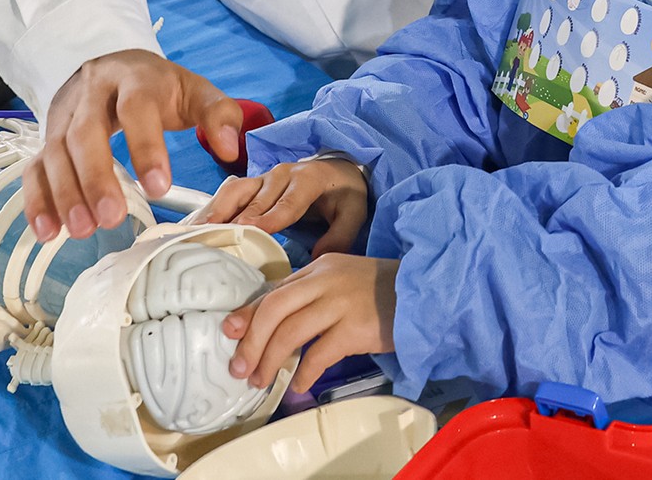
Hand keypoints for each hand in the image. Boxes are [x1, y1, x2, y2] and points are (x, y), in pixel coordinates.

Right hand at [24, 50, 245, 241]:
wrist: (111, 65)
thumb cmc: (157, 87)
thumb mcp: (193, 91)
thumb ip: (219, 114)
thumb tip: (230, 148)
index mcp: (134, 79)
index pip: (136, 108)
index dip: (145, 146)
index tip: (159, 188)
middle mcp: (92, 94)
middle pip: (85, 132)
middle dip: (95, 177)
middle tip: (111, 219)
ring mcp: (64, 115)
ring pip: (55, 152)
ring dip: (65, 193)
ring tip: (83, 230)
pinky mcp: (48, 137)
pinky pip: (35, 167)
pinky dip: (37, 200)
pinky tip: (47, 231)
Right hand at [192, 156, 368, 257]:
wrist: (338, 171)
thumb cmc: (344, 194)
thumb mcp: (354, 213)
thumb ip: (340, 235)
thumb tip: (317, 258)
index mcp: (308, 179)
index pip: (288, 201)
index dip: (270, 216)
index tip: (252, 230)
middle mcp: (282, 175)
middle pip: (255, 199)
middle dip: (235, 219)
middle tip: (213, 240)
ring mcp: (263, 178)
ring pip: (234, 193)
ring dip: (214, 212)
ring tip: (193, 233)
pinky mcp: (251, 185)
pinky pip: (227, 195)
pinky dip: (209, 210)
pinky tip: (192, 227)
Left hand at [223, 253, 396, 392]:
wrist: (423, 294)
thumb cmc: (381, 292)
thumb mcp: (342, 281)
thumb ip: (312, 295)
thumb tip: (275, 324)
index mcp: (319, 267)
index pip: (274, 291)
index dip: (248, 314)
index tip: (229, 332)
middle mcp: (325, 281)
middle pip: (274, 310)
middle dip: (251, 342)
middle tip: (239, 368)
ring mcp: (340, 303)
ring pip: (290, 332)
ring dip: (270, 361)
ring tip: (261, 380)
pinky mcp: (355, 328)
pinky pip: (319, 354)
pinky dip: (304, 372)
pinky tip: (298, 385)